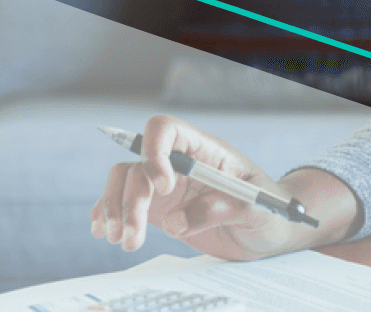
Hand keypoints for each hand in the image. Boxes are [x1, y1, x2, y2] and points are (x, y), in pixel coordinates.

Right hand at [89, 114, 352, 260]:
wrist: (267, 233)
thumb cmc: (268, 211)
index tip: (163, 185)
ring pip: (124, 181)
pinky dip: (106, 213)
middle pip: (139, 163)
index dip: (155, 151)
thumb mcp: (257, 210)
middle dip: (131, 198)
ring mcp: (165, 186)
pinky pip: (121, 201)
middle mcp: (180, 163)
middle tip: (134, 235)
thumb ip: (222, 209)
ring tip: (122, 241)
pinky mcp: (157, 208)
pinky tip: (102, 231)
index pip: (166, 130)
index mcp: (205, 151)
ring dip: (114, 209)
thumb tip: (176, 221)